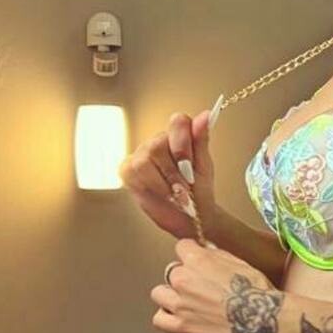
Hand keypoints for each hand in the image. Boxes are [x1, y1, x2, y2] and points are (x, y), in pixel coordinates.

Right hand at [118, 110, 216, 238]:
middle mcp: (157, 142)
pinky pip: (133, 172)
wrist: (191, 216)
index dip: (182, 143)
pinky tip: (161, 194)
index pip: (178, 122)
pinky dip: (150, 187)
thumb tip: (205, 115)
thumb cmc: (199, 190)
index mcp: (178, 136)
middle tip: (185, 188)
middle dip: (174, 172)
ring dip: (162, 183)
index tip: (189, 163)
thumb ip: (201, 139)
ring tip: (176, 195)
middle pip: (157, 145)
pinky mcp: (128, 170)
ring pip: (144, 161)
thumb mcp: (205, 165)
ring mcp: (141, 155)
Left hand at [150, 238, 283, 332]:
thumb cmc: (256, 290)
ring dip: (171, 296)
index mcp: (197, 260)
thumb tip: (204, 251)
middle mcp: (183, 279)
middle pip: (170, 271)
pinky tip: (180, 316)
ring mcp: (180, 304)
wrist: (262, 317)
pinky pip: (159, 319)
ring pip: (159, 293)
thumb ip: (214, 255)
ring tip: (187, 302)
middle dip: (184, 276)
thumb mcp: (237, 261)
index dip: (191, 254)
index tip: (197, 261)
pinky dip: (166, 317)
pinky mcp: (182, 326)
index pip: (181, 247)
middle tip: (200, 286)